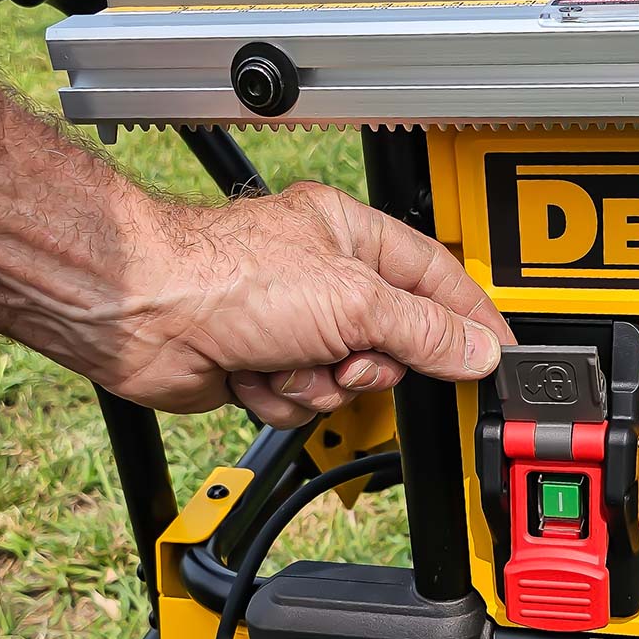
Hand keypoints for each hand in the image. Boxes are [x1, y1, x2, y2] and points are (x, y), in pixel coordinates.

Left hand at [96, 182, 512, 425]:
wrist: (141, 315)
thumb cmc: (225, 278)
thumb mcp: (354, 302)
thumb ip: (426, 331)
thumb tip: (478, 352)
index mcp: (354, 237)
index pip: (439, 278)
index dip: (472, 317)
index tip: (497, 351)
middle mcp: (327, 278)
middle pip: (395, 342)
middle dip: (368, 363)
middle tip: (349, 358)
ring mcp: (295, 324)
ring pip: (350, 380)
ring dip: (320, 383)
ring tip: (287, 360)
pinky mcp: (266, 364)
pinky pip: (308, 401)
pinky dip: (284, 397)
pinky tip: (254, 373)